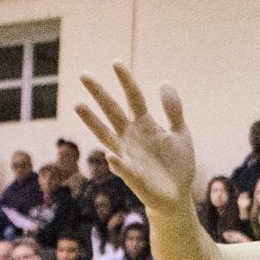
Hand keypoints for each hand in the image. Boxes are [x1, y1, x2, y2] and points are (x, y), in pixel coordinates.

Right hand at [76, 62, 197, 212]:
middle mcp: (131, 137)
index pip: (133, 97)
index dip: (126, 80)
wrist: (177, 196)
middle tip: (83, 75)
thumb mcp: (180, 133)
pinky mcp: (131, 176)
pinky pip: (122, 168)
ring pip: (105, 135)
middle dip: (99, 94)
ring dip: (92, 122)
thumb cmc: (177, 165)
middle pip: (112, 111)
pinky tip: (112, 157)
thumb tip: (163, 82)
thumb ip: (173, 110)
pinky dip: (117, 163)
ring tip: (78, 106)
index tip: (115, 63)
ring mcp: (128, 155)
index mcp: (144, 124)